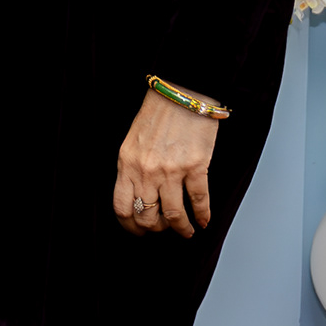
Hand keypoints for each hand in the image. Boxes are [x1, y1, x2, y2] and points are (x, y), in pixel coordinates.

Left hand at [113, 92, 218, 237]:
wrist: (181, 94)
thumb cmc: (157, 115)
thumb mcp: (132, 143)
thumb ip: (131, 169)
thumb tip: (139, 196)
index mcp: (126, 165)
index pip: (122, 208)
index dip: (130, 226)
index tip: (139, 232)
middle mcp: (146, 171)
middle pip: (147, 217)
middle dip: (156, 229)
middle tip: (164, 229)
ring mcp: (171, 171)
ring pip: (173, 215)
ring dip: (181, 228)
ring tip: (186, 231)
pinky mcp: (195, 167)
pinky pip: (198, 200)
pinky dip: (202, 215)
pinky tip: (204, 220)